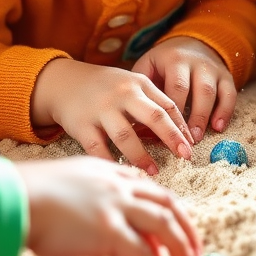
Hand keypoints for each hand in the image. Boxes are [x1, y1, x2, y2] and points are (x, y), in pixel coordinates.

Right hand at [16, 156, 201, 255]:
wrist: (13, 197)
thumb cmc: (24, 194)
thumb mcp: (61, 183)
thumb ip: (82, 194)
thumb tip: (85, 215)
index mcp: (107, 172)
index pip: (147, 189)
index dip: (164, 208)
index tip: (174, 225)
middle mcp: (117, 185)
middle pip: (166, 204)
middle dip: (185, 227)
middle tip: (194, 250)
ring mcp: (116, 206)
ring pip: (163, 226)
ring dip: (180, 250)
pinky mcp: (109, 230)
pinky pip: (142, 255)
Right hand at [30, 58, 193, 174]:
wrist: (64, 82)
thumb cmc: (107, 87)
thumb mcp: (132, 85)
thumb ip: (153, 103)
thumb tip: (180, 133)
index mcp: (139, 83)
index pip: (167, 106)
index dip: (181, 127)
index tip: (191, 146)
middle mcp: (122, 94)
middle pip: (154, 117)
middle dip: (172, 138)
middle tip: (185, 157)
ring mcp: (101, 109)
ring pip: (126, 136)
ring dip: (142, 156)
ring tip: (153, 171)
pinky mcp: (81, 125)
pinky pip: (98, 149)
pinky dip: (110, 163)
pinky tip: (121, 174)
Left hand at [131, 37, 237, 143]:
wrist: (190, 43)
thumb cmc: (163, 63)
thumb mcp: (148, 66)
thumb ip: (142, 90)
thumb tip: (134, 124)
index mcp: (174, 59)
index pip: (175, 87)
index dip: (172, 111)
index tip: (165, 132)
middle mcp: (196, 62)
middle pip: (196, 90)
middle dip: (191, 117)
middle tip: (184, 140)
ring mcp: (213, 69)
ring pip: (212, 93)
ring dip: (205, 116)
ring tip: (197, 137)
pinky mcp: (226, 76)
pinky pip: (230, 94)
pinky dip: (225, 112)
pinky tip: (218, 128)